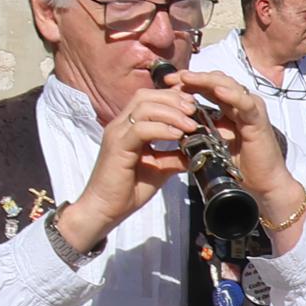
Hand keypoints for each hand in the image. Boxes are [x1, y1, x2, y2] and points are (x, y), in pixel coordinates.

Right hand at [61, 77, 214, 248]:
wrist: (105, 209)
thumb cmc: (129, 189)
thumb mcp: (160, 168)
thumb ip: (176, 155)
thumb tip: (200, 149)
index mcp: (129, 127)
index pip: (149, 98)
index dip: (172, 98)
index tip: (193, 107)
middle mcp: (120, 125)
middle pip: (146, 96)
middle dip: (173, 100)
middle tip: (194, 111)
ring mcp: (117, 134)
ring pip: (143, 107)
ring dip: (171, 113)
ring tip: (191, 124)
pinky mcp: (117, 146)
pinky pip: (140, 129)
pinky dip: (162, 129)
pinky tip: (177, 136)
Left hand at [174, 71, 295, 205]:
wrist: (262, 183)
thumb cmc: (239, 164)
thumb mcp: (212, 141)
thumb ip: (200, 127)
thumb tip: (176, 119)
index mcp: (229, 107)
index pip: (207, 86)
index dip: (188, 81)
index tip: (167, 82)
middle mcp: (241, 103)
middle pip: (216, 80)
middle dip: (192, 77)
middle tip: (171, 78)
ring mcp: (251, 109)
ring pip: (228, 85)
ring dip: (206, 81)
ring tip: (187, 78)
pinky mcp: (258, 120)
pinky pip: (245, 103)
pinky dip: (232, 96)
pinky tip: (217, 91)